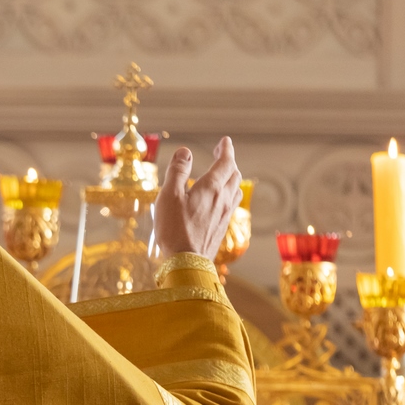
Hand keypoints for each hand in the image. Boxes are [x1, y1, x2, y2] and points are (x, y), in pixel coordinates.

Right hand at [154, 138, 242, 258]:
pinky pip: (232, 204)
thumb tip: (184, 152)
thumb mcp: (169, 196)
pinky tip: (220, 199)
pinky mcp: (222, 227)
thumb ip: (177, 171)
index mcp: (212, 188)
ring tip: (223, 174)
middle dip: (229, 162)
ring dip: (232, 177)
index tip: (224, 142)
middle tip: (221, 155)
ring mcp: (225, 214)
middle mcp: (223, 199)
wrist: (187, 262)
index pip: (225, 162)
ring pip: (236, 190)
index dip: (226, 150)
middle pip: (234, 175)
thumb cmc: (175, 229)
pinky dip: (229, 193)